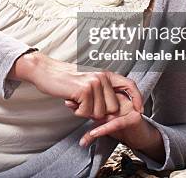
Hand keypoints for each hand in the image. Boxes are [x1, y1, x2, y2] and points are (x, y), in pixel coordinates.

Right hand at [14, 52, 142, 120]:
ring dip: (85, 112)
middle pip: (112, 108)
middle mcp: (102, 77)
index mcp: (105, 74)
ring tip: (76, 100)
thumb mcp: (88, 81)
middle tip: (83, 104)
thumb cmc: (65, 80)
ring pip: (98, 113)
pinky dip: (77, 111)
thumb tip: (113, 109)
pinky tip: (71, 101)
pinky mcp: (84, 91)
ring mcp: (94, 83)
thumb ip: (102, 91)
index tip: (139, 110)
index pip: (129, 84)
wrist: (46, 72)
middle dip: (99, 112)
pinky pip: (86, 113)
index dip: (137, 98)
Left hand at [73, 91, 157, 154]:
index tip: (68, 99)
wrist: (140, 137)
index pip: (96, 94)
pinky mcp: (134, 118)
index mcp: (114, 96)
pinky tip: (93, 134)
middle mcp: (121, 99)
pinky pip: (116, 124)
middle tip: (70, 104)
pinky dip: (103, 129)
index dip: (82, 96)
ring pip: (107, 110)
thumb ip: (90, 116)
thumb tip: (71, 108)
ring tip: (78, 114)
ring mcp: (128, 107)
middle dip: (84, 103)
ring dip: (91, 114)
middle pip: (100, 99)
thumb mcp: (102, 122)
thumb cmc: (121, 128)